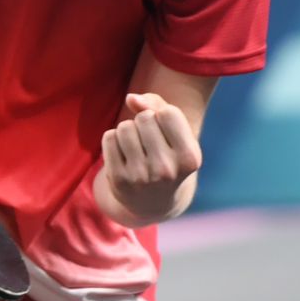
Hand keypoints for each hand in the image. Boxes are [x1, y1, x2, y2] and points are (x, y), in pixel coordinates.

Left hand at [98, 92, 201, 223]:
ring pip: (124, 127)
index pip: (168, 113)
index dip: (162, 116)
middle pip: (144, 118)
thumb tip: (131, 99)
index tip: (166, 132)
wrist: (154, 202)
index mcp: (190, 157)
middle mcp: (167, 170)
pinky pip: (109, 138)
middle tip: (149, 142)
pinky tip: (123, 154)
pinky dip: (113, 140)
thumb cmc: (167, 155)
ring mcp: (142, 178)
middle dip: (143, 122)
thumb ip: (157, 105)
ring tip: (136, 147)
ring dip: (127, 130)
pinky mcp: (119, 181)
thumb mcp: (176, 133)